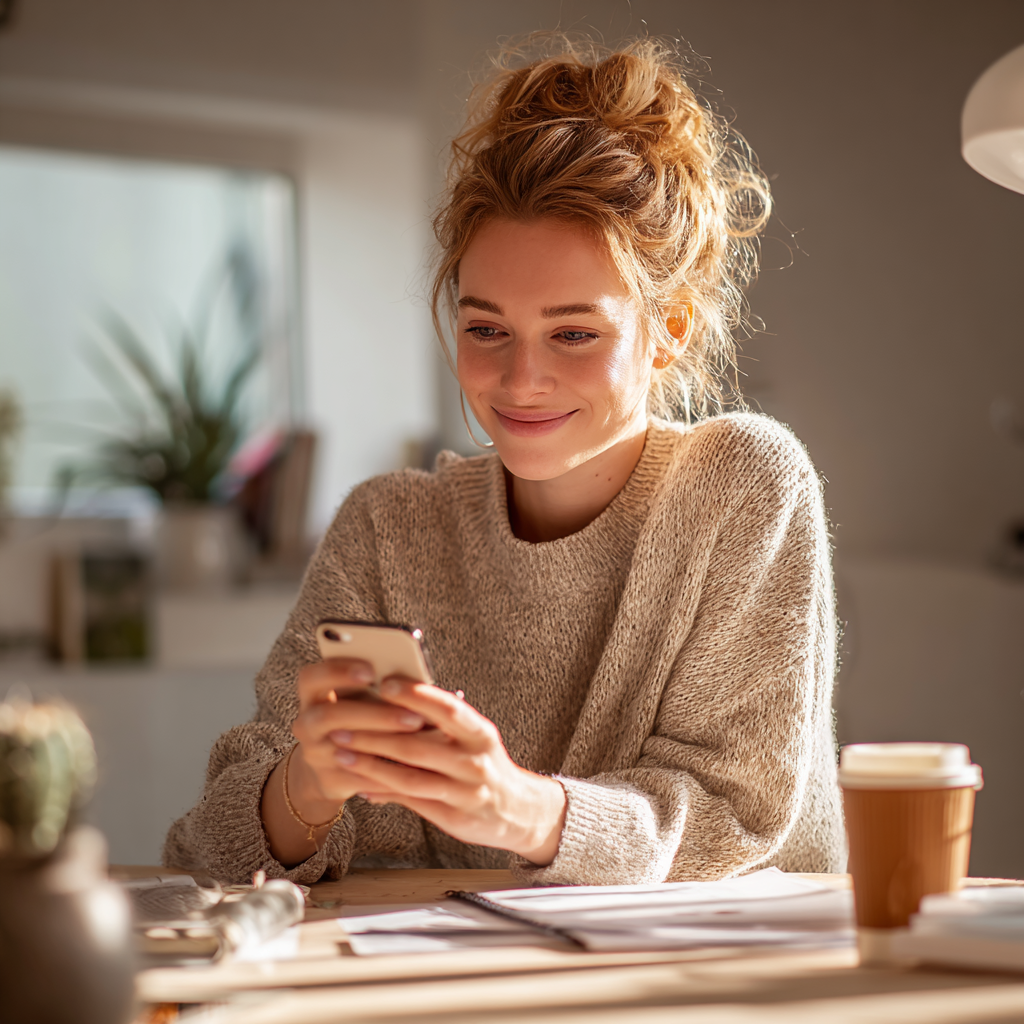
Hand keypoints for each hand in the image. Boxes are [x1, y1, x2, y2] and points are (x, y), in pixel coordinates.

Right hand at [259, 660, 426, 865]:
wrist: (330, 766)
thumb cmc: (355, 717)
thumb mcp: (358, 697)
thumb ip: (377, 687)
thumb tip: (419, 682)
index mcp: (312, 694)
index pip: (312, 678)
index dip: (338, 672)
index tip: (372, 671)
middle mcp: (306, 724)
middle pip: (330, 716)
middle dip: (374, 714)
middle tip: (413, 715)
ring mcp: (315, 755)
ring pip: (346, 749)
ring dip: (385, 742)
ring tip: (418, 734)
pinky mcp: (330, 781)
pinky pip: (360, 777)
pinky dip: (389, 771)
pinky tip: (416, 765)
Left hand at [327, 678, 567, 864]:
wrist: (519, 810)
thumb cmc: (485, 762)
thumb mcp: (473, 737)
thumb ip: (439, 722)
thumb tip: (391, 696)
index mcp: (480, 733)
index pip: (448, 709)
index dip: (416, 695)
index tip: (383, 682)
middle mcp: (474, 762)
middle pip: (417, 746)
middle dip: (374, 735)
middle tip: (340, 724)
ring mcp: (465, 793)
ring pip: (409, 778)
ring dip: (370, 765)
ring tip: (341, 753)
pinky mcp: (453, 818)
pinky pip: (410, 802)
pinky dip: (383, 791)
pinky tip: (360, 784)